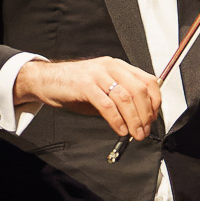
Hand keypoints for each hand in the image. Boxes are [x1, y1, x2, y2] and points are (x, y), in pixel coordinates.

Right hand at [14, 57, 161, 139]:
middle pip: (139, 90)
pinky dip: (116, 120)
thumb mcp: (104, 89)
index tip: (154, 117)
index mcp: (119, 67)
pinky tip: (120, 130)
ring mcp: (97, 74)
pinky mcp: (84, 85)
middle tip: (145, 130)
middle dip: (145, 114)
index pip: (148, 81)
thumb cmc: (75, 86)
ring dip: (134, 119)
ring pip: (124, 98)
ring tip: (135, 134)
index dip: (155, 101)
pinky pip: (106, 105)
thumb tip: (139, 119)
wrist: (44, 80)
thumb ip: (121, 100)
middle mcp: (111, 67)